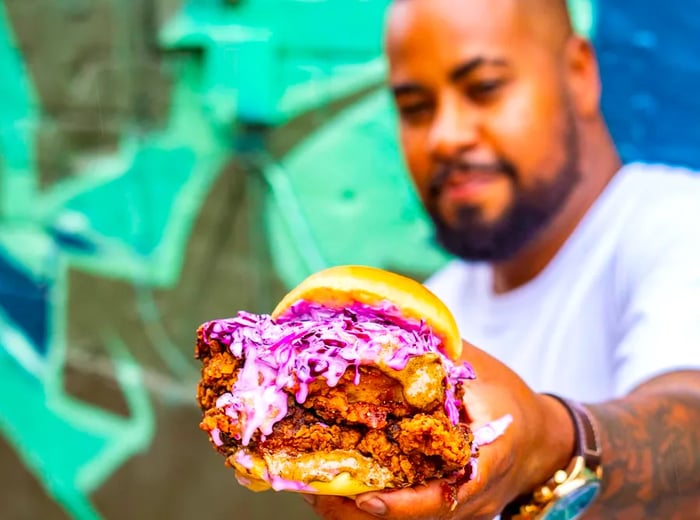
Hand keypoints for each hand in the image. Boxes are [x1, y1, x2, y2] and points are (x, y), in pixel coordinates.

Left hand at [304, 340, 574, 518]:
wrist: (544, 438)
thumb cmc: (510, 398)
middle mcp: (471, 497)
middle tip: (316, 492)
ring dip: (359, 511)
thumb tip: (384, 334)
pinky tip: (340, 486)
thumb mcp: (481, 371)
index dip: (403, 504)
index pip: (445, 496)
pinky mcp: (447, 507)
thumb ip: (438, 358)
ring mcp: (460, 509)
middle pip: (415, 517)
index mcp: (486, 460)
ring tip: (315, 491)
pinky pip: (408, 512)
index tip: (364, 498)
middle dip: (362, 511)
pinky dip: (374, 501)